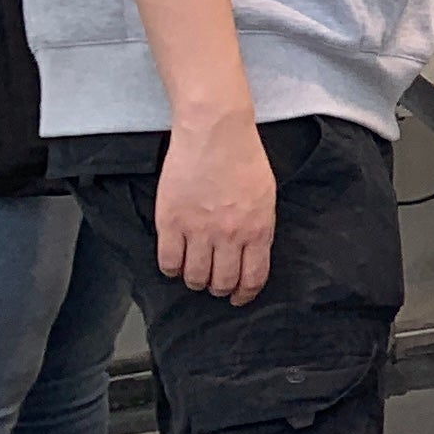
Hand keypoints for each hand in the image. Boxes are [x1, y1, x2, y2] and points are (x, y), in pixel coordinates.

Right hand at [159, 111, 275, 305]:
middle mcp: (229, 235)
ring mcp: (198, 230)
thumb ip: (259, 228)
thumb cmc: (244, 160)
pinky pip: (168, 261)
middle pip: (222, 282)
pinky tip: (174, 264)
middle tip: (215, 286)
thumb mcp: (266, 197)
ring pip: (194, 276)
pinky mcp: (170, 221)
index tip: (239, 298)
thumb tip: (251, 254)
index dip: (245, 294)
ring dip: (195, 281)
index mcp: (258, 230)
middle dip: (220, 289)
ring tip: (195, 274)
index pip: (253, 277)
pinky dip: (170, 269)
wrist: (216, 135)